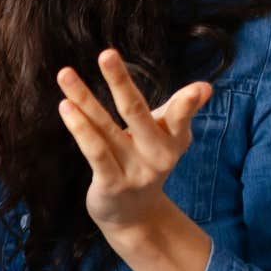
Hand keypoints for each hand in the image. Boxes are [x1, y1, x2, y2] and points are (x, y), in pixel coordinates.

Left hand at [56, 49, 212, 234]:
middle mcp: (157, 156)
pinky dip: (80, 129)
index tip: (199, 88)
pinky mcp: (111, 184)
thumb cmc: (148, 162)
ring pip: (105, 128)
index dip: (187, 103)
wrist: (134, 216)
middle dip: (120, 82)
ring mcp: (133, 172)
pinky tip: (66, 106)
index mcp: (175, 141)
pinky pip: (94, 152)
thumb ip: (180, 110)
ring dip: (84, 99)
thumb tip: (205, 86)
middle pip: (136, 112)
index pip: (179, 117)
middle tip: (106, 53)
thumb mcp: (168, 137)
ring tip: (65, 75)